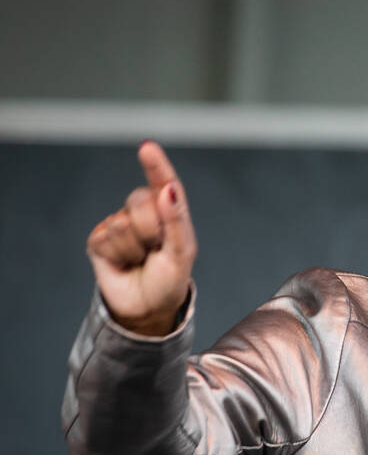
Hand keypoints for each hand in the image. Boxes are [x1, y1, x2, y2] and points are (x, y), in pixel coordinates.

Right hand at [86, 142, 197, 335]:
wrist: (147, 307)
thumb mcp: (182, 252)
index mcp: (167, 211)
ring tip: (140, 259)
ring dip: (134, 247)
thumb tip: (168, 188)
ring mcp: (118, 224)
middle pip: (140, 202)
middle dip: (150, 230)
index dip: (155, 166)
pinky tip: (123, 263)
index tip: (147, 148)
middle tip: (155, 250)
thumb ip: (176, 220)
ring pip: (122, 223)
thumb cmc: (170, 278)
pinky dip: (117, 256)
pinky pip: (104, 239)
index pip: (162, 183)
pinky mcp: (98, 239)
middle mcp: (142, 213)